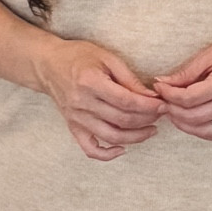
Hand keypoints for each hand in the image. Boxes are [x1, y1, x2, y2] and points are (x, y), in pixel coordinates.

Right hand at [40, 38, 164, 161]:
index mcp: (90, 82)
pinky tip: (122, 148)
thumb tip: (151, 96)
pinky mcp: (73, 127)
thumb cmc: (79, 56)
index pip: (126, 100)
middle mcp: (82, 103)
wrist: (48, 65)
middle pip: (122, 119)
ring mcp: (76, 118)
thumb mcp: (107, 58)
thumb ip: (129, 78)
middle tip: (161, 114)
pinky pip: (90, 149)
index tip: (163, 104)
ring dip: (136, 137)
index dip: (148, 105)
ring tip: (151, 130)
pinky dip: (107, 154)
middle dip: (147, 119)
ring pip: (111, 136)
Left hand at [153, 30, 211, 140]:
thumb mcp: (210, 55)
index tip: (160, 88)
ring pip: (204, 130)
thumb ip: (186, 73)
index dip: (169, 95)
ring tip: (175, 112)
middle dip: (173, 110)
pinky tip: (192, 121)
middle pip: (193, 117)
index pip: (188, 98)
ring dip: (184, 124)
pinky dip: (201, 130)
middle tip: (163, 102)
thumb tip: (162, 83)